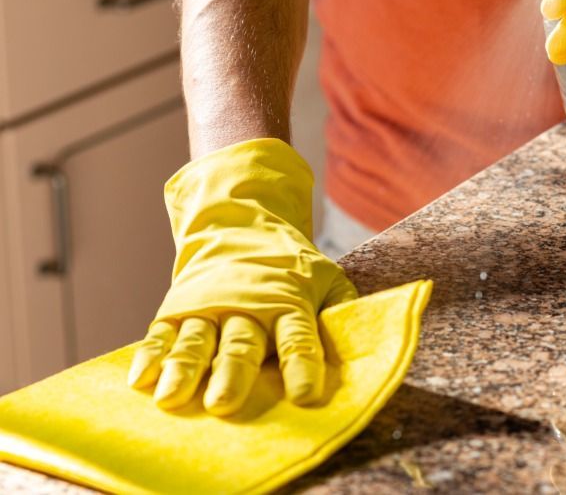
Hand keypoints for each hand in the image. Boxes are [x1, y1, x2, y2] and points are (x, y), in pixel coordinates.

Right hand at [127, 138, 356, 415]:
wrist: (240, 224)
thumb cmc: (291, 266)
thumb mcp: (326, 277)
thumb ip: (342, 307)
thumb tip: (363, 338)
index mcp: (287, 300)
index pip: (298, 337)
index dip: (302, 366)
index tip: (304, 396)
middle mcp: (246, 305)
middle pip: (241, 344)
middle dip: (233, 374)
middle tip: (224, 403)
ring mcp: (208, 307)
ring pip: (196, 341)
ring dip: (184, 370)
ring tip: (172, 399)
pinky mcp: (176, 309)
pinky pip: (161, 334)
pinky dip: (149, 356)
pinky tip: (139, 380)